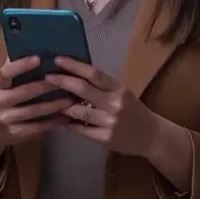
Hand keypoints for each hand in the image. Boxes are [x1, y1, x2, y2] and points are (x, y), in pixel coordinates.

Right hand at [0, 57, 71, 176]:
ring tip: (73, 98)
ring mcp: (6, 119)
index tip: (39, 58)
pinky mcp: (16, 134)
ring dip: (56, 104)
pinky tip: (67, 116)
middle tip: (66, 78)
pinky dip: (54, 121)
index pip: (6, 73)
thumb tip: (27, 45)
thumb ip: (12, 68)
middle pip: (24, 92)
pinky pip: (38, 127)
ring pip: (35, 111)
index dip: (22, 65)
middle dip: (47, 85)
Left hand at [45, 57, 193, 190]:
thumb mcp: (122, 94)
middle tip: (47, 77)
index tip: (58, 59)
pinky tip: (61, 120)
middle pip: (83, 89)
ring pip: (77, 111)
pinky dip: (68, 124)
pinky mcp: (105, 138)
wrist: (151, 137)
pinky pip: (80, 129)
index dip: (74, 65)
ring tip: (51, 100)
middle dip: (62, 81)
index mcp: (119, 89)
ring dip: (62, 106)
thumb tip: (74, 75)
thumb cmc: (134, 111)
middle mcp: (115, 104)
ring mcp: (109, 122)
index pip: (94, 74)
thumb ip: (102, 87)